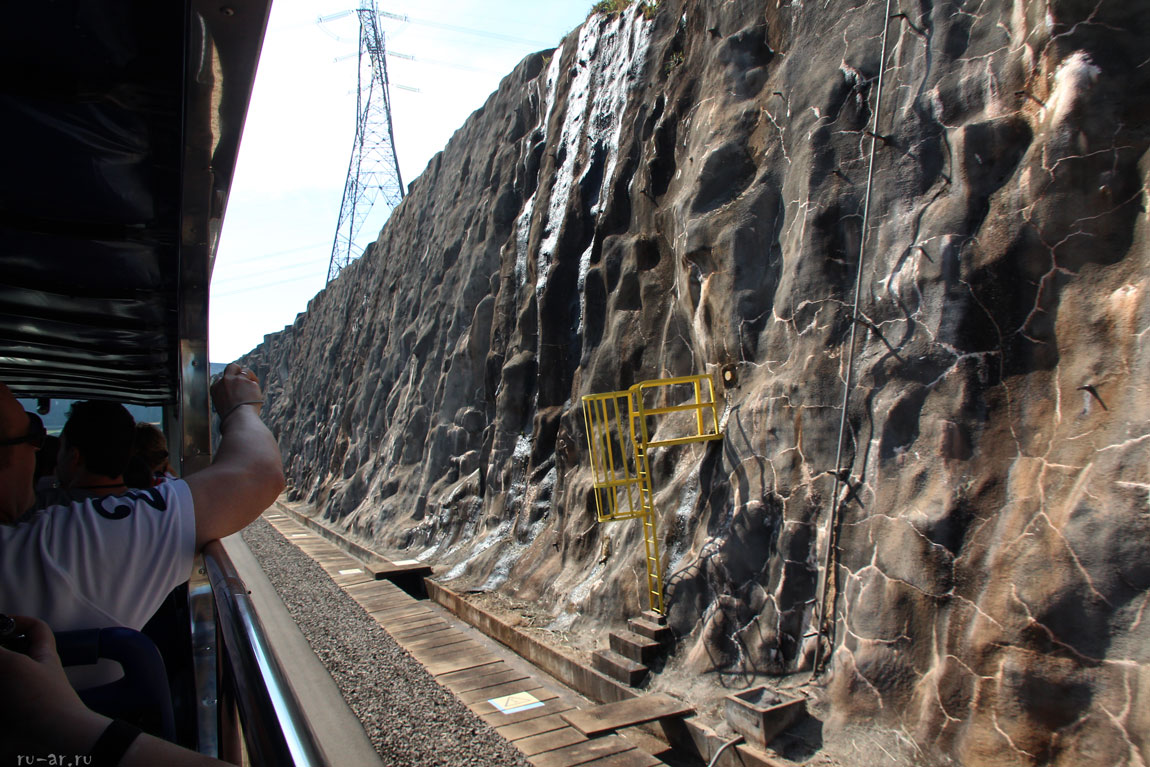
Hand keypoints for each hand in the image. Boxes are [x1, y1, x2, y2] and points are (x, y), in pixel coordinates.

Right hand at [0, 616, 106, 752]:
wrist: (51, 742)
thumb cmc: (42, 699)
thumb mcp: (16, 664)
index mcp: (41, 656)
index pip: (36, 630)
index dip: (19, 621)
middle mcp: (28, 674)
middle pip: (9, 654)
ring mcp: (16, 696)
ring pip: (1, 677)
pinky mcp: (5, 717)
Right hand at [211, 363, 263, 419]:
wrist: (238, 419)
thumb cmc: (231, 417)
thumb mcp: (222, 405)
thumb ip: (225, 396)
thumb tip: (234, 396)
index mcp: (215, 388)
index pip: (222, 379)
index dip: (229, 383)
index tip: (234, 388)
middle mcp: (225, 381)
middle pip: (231, 367)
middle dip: (237, 370)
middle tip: (243, 376)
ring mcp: (237, 380)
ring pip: (245, 371)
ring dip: (250, 376)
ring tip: (254, 384)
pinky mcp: (248, 381)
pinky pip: (254, 381)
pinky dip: (256, 386)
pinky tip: (256, 394)